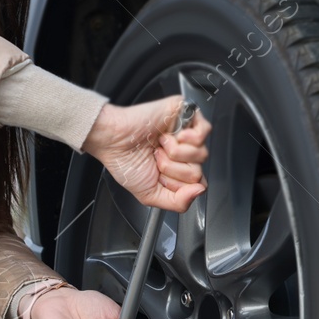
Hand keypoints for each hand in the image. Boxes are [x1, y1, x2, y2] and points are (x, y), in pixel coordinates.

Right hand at [82, 94, 212, 212]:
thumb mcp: (150, 195)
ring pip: (202, 154)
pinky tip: (171, 136)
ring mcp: (187, 134)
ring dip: (176, 154)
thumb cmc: (125, 162)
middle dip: (174, 170)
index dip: (178, 185)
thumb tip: (199, 191)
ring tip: (160, 146)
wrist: (114, 139)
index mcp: (178, 170)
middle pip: (199, 171)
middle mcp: (185, 153)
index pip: (197, 185)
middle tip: (156, 158)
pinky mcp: (187, 115)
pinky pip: (205, 131)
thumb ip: (178, 202)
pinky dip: (187, 138)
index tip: (161, 177)